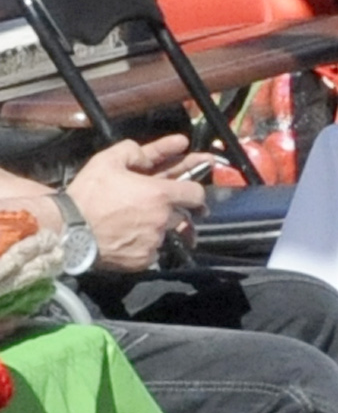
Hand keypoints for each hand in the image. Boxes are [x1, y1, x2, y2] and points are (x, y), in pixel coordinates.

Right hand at [65, 136, 208, 272]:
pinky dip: (145, 244)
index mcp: (161, 195)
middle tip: (160, 205)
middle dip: (175, 208)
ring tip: (138, 222)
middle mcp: (163, 220)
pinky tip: (130, 237)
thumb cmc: (88, 194)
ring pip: (167, 232)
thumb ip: (134, 151)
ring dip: (159, 226)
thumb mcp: (108, 160)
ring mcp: (154, 242)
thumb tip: (151, 155)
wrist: (66, 230)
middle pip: (183, 214)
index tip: (189, 189)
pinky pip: (152, 251)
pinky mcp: (143, 261)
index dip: (193, 189)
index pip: (196, 193)